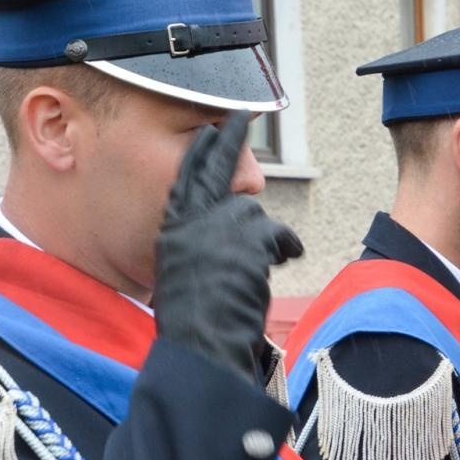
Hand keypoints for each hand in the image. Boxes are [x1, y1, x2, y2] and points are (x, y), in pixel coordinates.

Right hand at [153, 112, 303, 379]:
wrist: (203, 342)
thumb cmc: (196, 323)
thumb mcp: (187, 276)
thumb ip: (203, 249)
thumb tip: (231, 238)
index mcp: (172, 232)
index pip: (183, 184)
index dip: (195, 157)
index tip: (204, 133)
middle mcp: (191, 223)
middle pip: (212, 172)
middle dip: (226, 141)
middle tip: (239, 117)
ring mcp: (218, 226)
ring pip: (254, 215)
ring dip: (267, 239)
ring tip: (264, 266)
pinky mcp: (247, 237)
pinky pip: (279, 233)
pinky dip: (286, 247)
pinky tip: (286, 260)